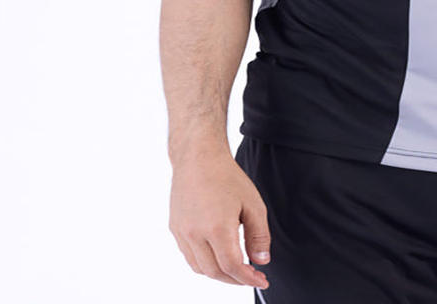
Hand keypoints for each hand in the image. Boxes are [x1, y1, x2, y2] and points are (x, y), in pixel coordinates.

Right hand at [168, 147, 271, 289]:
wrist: (198, 157)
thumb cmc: (227, 176)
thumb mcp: (253, 203)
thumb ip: (259, 235)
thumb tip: (261, 261)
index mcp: (217, 228)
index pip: (232, 267)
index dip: (248, 279)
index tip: (261, 279)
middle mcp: (195, 234)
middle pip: (215, 272)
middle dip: (235, 279)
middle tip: (251, 275)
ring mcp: (182, 233)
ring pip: (200, 268)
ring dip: (219, 273)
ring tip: (236, 267)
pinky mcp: (175, 229)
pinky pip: (190, 256)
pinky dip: (204, 263)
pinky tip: (217, 255)